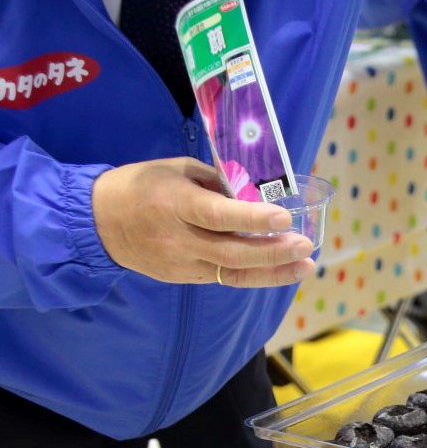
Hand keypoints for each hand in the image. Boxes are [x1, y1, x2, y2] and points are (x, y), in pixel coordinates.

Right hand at [92, 157, 318, 286]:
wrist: (100, 222)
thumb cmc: (143, 186)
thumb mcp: (177, 170)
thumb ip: (217, 181)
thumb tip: (257, 193)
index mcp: (174, 204)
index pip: (218, 216)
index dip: (253, 219)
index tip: (285, 218)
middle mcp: (178, 238)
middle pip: (231, 253)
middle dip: (273, 252)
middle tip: (306, 245)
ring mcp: (181, 263)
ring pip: (233, 273)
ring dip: (273, 272)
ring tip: (305, 266)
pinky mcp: (184, 278)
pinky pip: (225, 278)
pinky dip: (255, 275)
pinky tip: (281, 270)